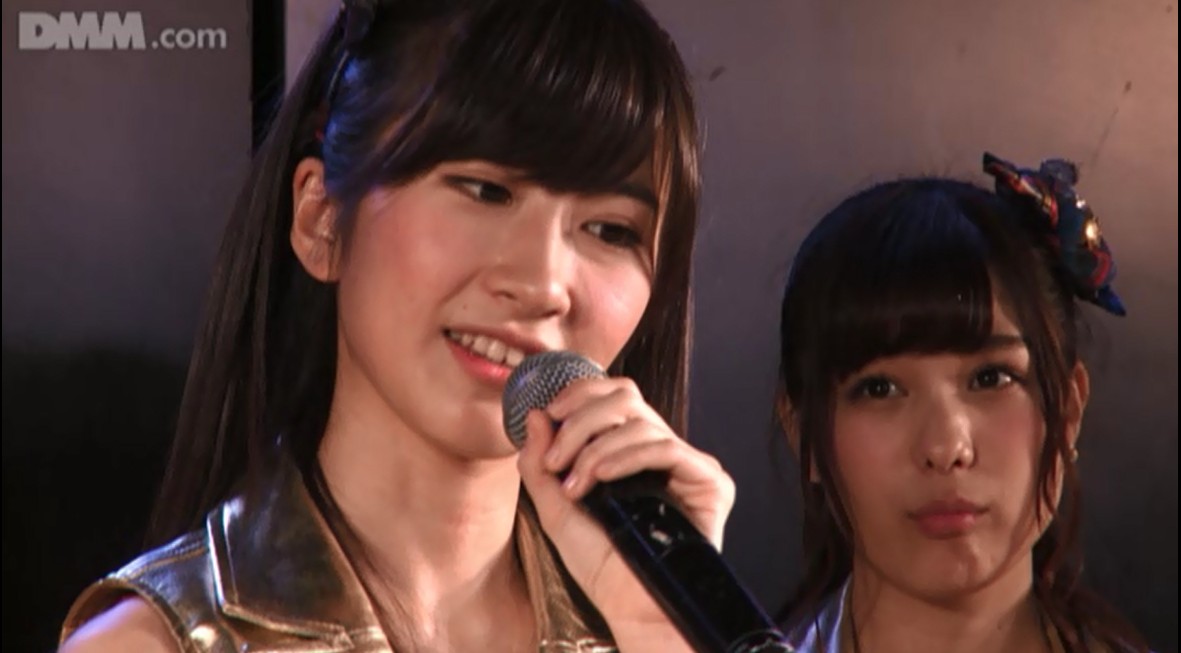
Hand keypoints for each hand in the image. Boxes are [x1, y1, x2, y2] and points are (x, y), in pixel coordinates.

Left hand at [516, 376, 735, 649]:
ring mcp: (687, 464)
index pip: (612, 397)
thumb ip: (541, 463)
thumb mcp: (556, 508)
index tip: (548, 413)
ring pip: (641, 422)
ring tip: (575, 486)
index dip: (580, 394)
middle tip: (557, 458)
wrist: (632, 607)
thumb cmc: (601, 564)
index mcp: (630, 449)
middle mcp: (661, 450)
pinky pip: (667, 448)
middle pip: (626, 397)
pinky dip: (628, 456)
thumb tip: (533, 413)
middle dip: (582, 419)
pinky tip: (602, 478)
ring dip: (596, 449)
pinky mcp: (709, 481)